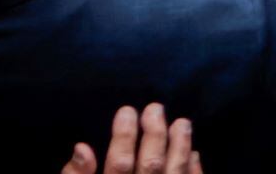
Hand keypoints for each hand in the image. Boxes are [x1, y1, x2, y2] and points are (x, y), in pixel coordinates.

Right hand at [64, 104, 201, 173]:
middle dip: (155, 136)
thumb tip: (82, 148)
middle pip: (151, 167)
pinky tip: (193, 154)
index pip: (120, 166)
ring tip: (183, 123)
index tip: (127, 110)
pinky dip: (194, 172)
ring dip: (180, 149)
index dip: (123, 137)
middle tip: (155, 108)